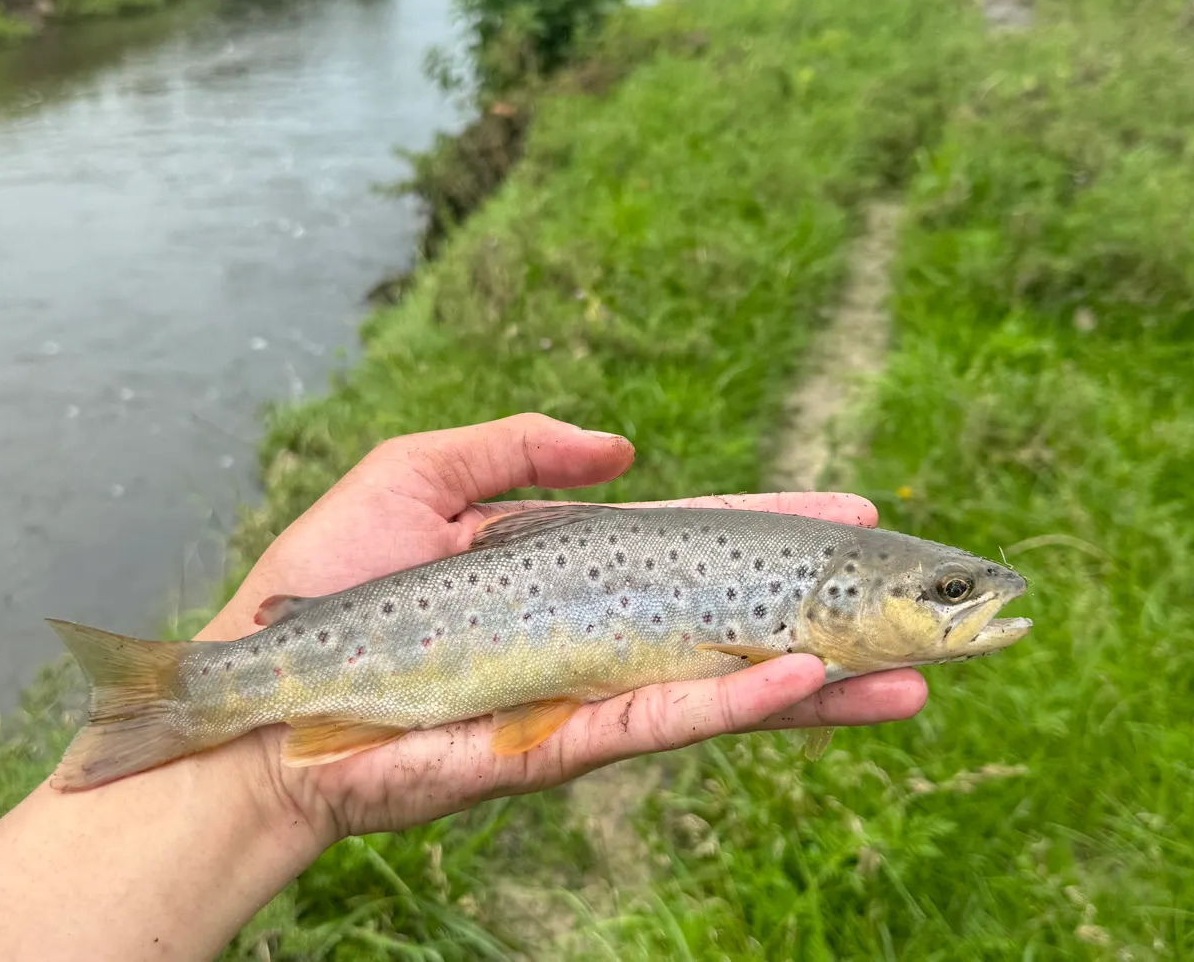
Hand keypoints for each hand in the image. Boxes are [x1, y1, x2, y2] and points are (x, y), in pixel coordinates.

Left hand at [202, 413, 927, 854]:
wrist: (262, 691)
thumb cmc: (331, 584)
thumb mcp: (422, 471)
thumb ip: (519, 445)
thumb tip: (624, 446)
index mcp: (571, 575)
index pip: (694, 549)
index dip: (771, 531)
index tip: (850, 509)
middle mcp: (593, 639)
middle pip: (733, 626)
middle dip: (829, 622)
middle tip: (930, 617)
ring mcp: (581, 698)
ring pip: (721, 691)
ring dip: (814, 687)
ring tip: (908, 679)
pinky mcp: (553, 747)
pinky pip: (657, 722)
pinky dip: (730, 704)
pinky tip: (797, 683)